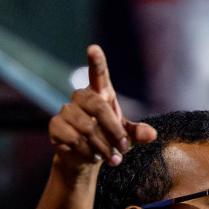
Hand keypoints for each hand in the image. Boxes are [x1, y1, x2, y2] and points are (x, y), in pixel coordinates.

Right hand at [48, 45, 156, 169]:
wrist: (84, 159)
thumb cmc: (108, 140)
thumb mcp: (126, 137)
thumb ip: (137, 133)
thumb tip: (152, 134)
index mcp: (100, 93)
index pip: (98, 73)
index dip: (96, 61)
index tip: (93, 49)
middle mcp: (81, 97)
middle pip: (98, 106)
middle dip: (113, 130)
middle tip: (123, 148)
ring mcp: (66, 111)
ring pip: (86, 127)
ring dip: (102, 147)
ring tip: (111, 158)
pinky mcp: (56, 126)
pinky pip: (73, 139)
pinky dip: (87, 152)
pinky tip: (92, 156)